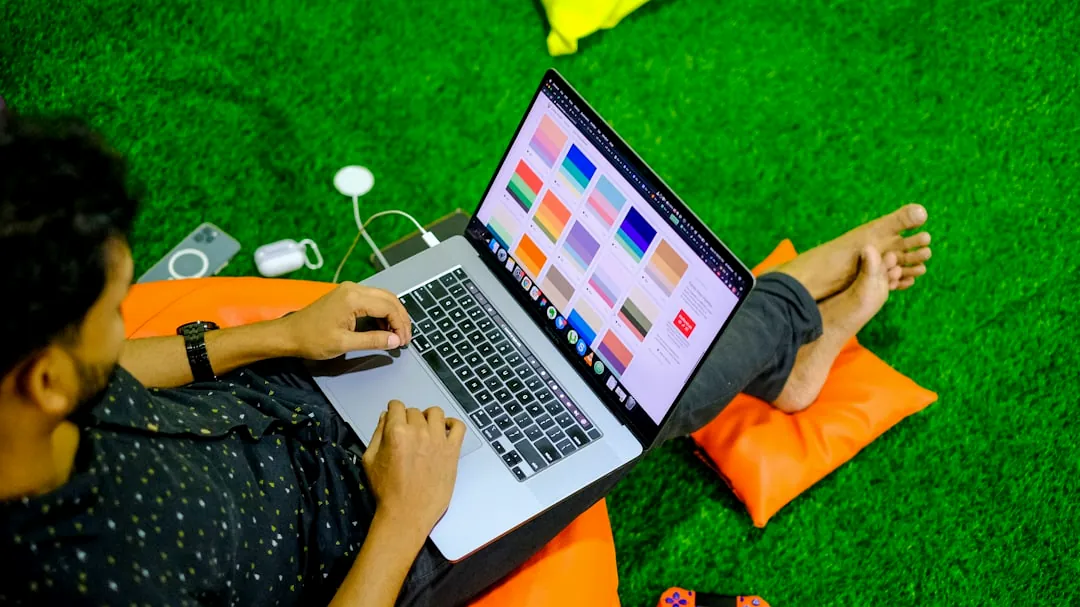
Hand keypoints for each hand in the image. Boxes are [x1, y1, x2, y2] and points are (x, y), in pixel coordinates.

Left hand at [278, 282, 411, 359]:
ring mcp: (349, 290)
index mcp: (353, 298)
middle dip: (401, 318)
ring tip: (396, 335)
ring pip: (382, 298)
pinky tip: (383, 328)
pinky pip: (372, 300)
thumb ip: (373, 341)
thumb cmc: (312, 339)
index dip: (401, 325)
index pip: (388, 307)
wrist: (289, 334)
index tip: (404, 342)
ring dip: (392, 315)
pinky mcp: (346, 295)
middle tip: (405, 338)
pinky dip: (382, 312)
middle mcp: (354, 289)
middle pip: (389, 299)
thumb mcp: (345, 344)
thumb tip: (396, 341)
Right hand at [361, 401, 465, 537]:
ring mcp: (438, 440)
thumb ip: (377, 434)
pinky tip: (444, 432)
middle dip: (409, 419)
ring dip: (428, 418)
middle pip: (415, 411)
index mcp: (397, 432)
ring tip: (425, 431)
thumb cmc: (386, 491)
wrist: (406, 514)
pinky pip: (458, 426)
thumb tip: (385, 417)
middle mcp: (419, 432)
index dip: (393, 412)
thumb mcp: (370, 460)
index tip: (395, 418)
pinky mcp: (452, 451)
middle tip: (408, 434)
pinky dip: (452, 424)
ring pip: (436, 413)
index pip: (396, 406)